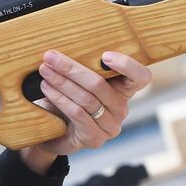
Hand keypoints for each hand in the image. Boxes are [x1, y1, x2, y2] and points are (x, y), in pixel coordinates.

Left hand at [22, 50, 151, 170]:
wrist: (55, 132)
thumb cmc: (69, 100)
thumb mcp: (79, 81)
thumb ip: (84, 66)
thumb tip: (65, 47)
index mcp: (124, 90)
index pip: (141, 77)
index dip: (127, 65)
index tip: (104, 55)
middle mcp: (121, 109)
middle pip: (100, 84)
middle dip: (72, 68)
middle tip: (51, 57)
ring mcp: (110, 126)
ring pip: (86, 99)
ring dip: (62, 82)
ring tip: (45, 71)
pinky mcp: (94, 138)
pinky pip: (78, 113)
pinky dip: (60, 98)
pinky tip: (47, 88)